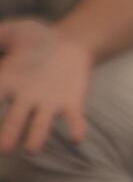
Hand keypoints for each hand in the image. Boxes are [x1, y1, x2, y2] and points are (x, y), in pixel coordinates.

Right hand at [0, 18, 92, 153]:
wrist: (68, 42)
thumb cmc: (35, 37)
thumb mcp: (13, 31)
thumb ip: (0, 35)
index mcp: (7, 80)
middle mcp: (26, 97)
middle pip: (15, 118)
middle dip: (9, 132)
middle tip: (4, 149)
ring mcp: (48, 102)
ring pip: (41, 123)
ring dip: (37, 136)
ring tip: (32, 150)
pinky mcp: (71, 102)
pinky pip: (74, 117)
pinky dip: (75, 127)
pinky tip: (77, 137)